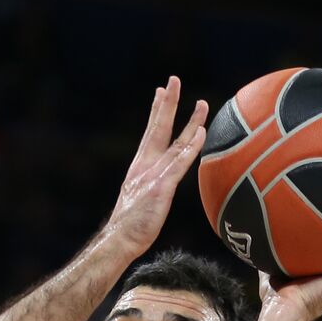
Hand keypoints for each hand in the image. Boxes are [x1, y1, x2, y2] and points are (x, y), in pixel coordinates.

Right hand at [105, 77, 207, 253]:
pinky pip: (179, 163)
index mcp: (140, 166)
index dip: (158, 111)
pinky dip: (191, 147)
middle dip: (167, 103)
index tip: (162, 92)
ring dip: (190, 122)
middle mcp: (146, 165)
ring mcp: (153, 175)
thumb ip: (153, 185)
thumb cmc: (131, 225)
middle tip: (173, 80)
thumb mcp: (143, 200)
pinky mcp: (160, 187)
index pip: (151, 132)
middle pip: (158, 128)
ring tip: (202, 104)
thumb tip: (160, 183)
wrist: (119, 240)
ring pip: (174, 142)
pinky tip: (201, 132)